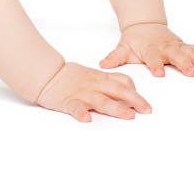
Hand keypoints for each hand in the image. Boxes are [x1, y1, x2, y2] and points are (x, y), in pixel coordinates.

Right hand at [35, 61, 151, 122]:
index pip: (121, 81)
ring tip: (128, 115)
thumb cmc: (70, 76)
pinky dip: (80, 113)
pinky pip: (75, 107)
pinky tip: (86, 120)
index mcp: (99, 77)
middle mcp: (93, 85)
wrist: (47, 73)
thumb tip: (129, 87)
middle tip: (147, 110)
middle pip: (116, 90)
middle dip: (134, 100)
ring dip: (115, 108)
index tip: (144, 103)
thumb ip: (108, 81)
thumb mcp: (92, 74)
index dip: (134, 91)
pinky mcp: (67, 101)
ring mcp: (81, 93)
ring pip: (100, 100)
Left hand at [100, 22, 193, 76]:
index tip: (159, 74)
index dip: (155, 65)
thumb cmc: (135, 40)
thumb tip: (103, 65)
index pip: (152, 57)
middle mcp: (166, 47)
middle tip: (192, 72)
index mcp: (150, 49)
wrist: (144, 24)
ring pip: (191, 51)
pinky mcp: (185, 46)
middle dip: (184, 63)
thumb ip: (115, 57)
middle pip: (175, 55)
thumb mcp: (123, 48)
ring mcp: (177, 46)